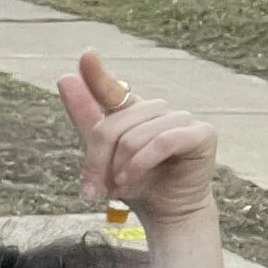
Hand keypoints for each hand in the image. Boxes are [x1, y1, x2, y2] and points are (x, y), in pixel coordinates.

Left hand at [58, 51, 217, 230]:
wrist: (166, 211)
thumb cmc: (135, 182)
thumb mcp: (101, 155)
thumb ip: (86, 118)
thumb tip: (65, 77)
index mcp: (132, 111)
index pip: (111, 90)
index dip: (97, 76)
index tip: (86, 56)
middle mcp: (157, 109)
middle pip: (112, 126)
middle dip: (97, 161)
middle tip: (92, 190)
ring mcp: (182, 118)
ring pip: (135, 136)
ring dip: (121, 168)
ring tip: (120, 186)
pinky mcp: (201, 133)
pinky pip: (163, 141)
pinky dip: (142, 163)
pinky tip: (133, 180)